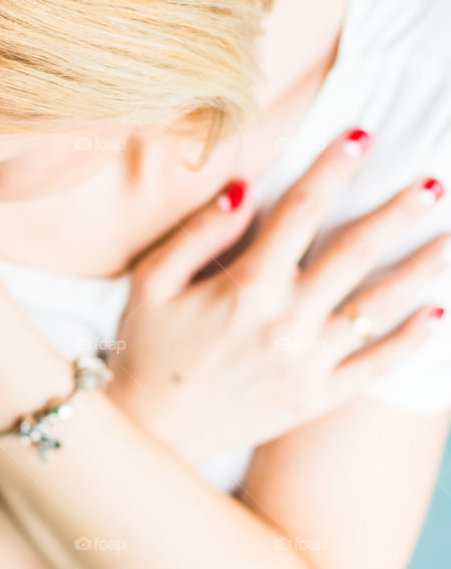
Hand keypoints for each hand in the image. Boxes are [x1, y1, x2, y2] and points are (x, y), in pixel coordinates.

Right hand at [106, 129, 448, 462]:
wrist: (153, 430)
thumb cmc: (147, 348)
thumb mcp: (152, 281)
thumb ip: (199, 233)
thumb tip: (245, 189)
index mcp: (246, 287)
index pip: (301, 211)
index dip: (333, 169)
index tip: (362, 137)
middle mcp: (286, 323)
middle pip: (354, 252)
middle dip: (397, 212)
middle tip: (432, 183)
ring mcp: (307, 364)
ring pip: (377, 308)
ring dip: (420, 270)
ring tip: (449, 240)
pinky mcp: (318, 399)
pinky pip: (375, 366)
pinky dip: (410, 340)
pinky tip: (438, 313)